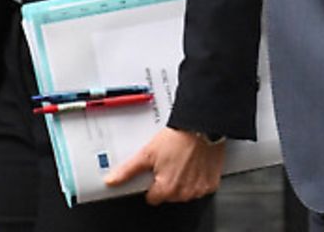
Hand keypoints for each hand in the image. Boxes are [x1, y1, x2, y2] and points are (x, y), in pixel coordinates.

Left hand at [103, 127, 224, 204]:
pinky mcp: (211, 183)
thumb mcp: (147, 153)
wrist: (202, 125)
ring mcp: (199, 189)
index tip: (156, 172)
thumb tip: (111, 180)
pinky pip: (201, 187)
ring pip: (186, 192)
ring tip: (183, 161)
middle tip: (170, 163)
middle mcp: (183, 192)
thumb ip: (128, 171)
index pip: (152, 198)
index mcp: (166, 189)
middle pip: (170, 195)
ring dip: (184, 181)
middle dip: (169, 182)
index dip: (152, 184)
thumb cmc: (178, 137)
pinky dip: (198, 178)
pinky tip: (195, 164)